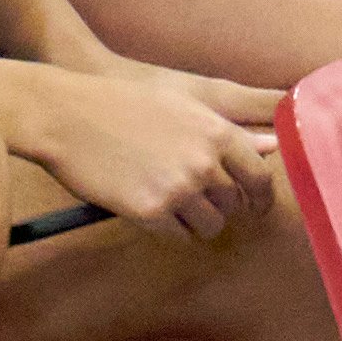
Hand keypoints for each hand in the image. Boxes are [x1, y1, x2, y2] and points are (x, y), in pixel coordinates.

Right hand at [0, 57, 277, 237]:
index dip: (262, 196)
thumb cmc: (126, 104)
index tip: (258, 206)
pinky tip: (154, 210)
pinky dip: (172, 230)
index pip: (260, 176)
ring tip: (175, 204)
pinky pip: (180, 236)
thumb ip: (229, 129)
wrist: (70, 117)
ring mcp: (177, 189)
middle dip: (223, 205)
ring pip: (211, 225)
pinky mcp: (150, 212)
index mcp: (217, 132)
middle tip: (201, 199)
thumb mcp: (184, 104)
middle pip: (235, 203)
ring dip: (198, 221)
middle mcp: (204, 163)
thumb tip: (271, 146)